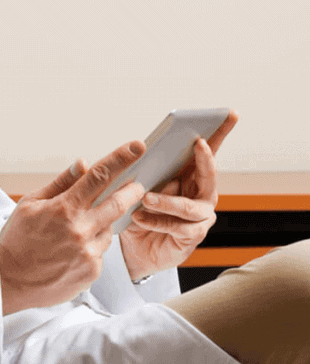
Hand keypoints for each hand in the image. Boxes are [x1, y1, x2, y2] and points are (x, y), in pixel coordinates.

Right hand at [0, 141, 146, 314]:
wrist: (9, 280)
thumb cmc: (17, 239)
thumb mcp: (30, 204)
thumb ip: (61, 183)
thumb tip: (83, 163)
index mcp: (63, 208)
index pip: (98, 176)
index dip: (121, 158)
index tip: (138, 147)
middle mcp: (80, 230)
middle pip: (119, 202)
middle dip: (133, 190)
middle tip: (138, 185)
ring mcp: (89, 252)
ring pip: (109, 229)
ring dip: (101, 224)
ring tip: (75, 232)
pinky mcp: (92, 271)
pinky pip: (101, 251)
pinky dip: (91, 246)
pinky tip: (70, 251)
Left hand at [119, 110, 237, 280]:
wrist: (135, 249)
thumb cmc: (138, 211)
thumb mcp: (137, 186)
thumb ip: (145, 169)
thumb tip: (143, 147)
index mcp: (189, 175)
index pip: (207, 150)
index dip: (220, 132)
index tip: (228, 114)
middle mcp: (201, 194)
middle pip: (209, 172)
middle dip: (205, 157)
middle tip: (198, 144)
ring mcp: (200, 216)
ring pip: (189, 206)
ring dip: (167, 201)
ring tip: (146, 198)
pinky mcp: (192, 236)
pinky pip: (177, 227)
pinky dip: (156, 221)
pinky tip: (139, 218)